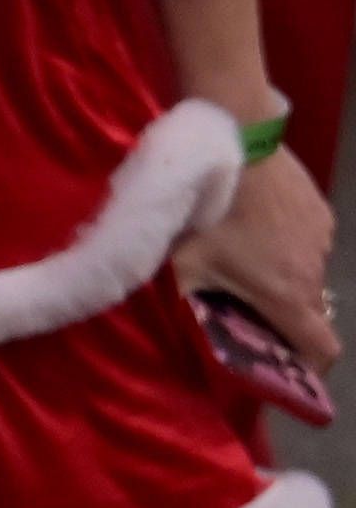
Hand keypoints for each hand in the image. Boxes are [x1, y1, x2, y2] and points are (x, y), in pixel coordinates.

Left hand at [180, 141, 341, 368]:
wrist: (236, 141)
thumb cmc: (204, 209)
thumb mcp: (185, 262)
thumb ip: (194, 302)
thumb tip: (194, 328)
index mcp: (286, 296)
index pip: (323, 350)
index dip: (309, 366)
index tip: (285, 363)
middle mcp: (314, 273)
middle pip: (311, 312)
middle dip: (285, 317)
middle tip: (249, 304)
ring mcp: (323, 241)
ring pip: (309, 274)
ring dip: (285, 275)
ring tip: (247, 254)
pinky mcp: (322, 212)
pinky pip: (309, 242)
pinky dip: (289, 244)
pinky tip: (256, 221)